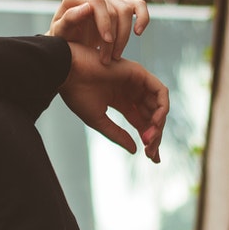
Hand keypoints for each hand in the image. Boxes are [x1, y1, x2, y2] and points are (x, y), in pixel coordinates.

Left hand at [47, 0, 149, 64]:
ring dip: (124, 36)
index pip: (97, 2)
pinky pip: (139, 5)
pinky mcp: (121, 4)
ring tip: (115, 56)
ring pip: (126, 10)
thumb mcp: (61, 32)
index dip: (104, 21)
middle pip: (113, 9)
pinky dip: (143, 17)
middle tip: (106, 59)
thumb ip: (70, 19)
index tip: (106, 41)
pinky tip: (138, 32)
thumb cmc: (62, 37)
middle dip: (113, 36)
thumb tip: (88, 6)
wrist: (69, 42)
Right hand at [59, 42, 168, 162]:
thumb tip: (135, 150)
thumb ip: (117, 134)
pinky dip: (162, 107)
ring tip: (150, 138)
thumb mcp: (98, 120)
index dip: (149, 139)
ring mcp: (137, 82)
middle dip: (155, 135)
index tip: (152, 157)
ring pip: (158, 106)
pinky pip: (160, 92)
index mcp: (121, 101)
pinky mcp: (140, 73)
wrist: (67, 72)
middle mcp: (131, 92)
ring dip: (159, 124)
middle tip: (150, 152)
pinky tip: (155, 122)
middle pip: (152, 116)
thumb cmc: (77, 94)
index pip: (141, 122)